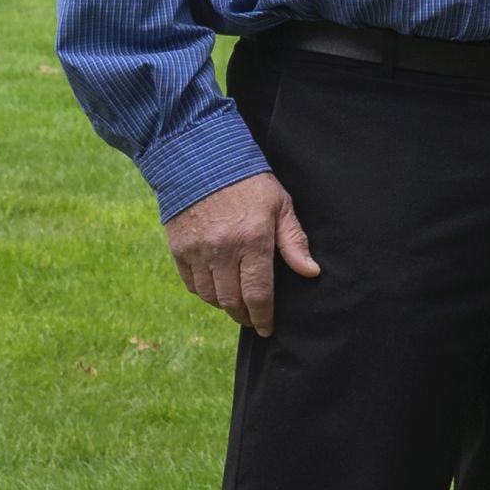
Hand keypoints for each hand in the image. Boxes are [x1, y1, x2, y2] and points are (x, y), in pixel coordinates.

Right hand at [165, 172, 316, 336]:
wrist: (200, 161)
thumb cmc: (249, 183)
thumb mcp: (281, 206)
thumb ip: (294, 242)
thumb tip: (311, 272)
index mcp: (252, 241)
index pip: (258, 294)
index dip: (264, 317)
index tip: (268, 329)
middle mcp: (222, 250)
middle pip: (232, 301)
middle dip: (245, 316)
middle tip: (254, 320)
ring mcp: (197, 251)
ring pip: (210, 297)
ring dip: (225, 306)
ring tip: (237, 304)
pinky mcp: (178, 249)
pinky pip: (192, 284)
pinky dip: (205, 292)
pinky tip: (217, 288)